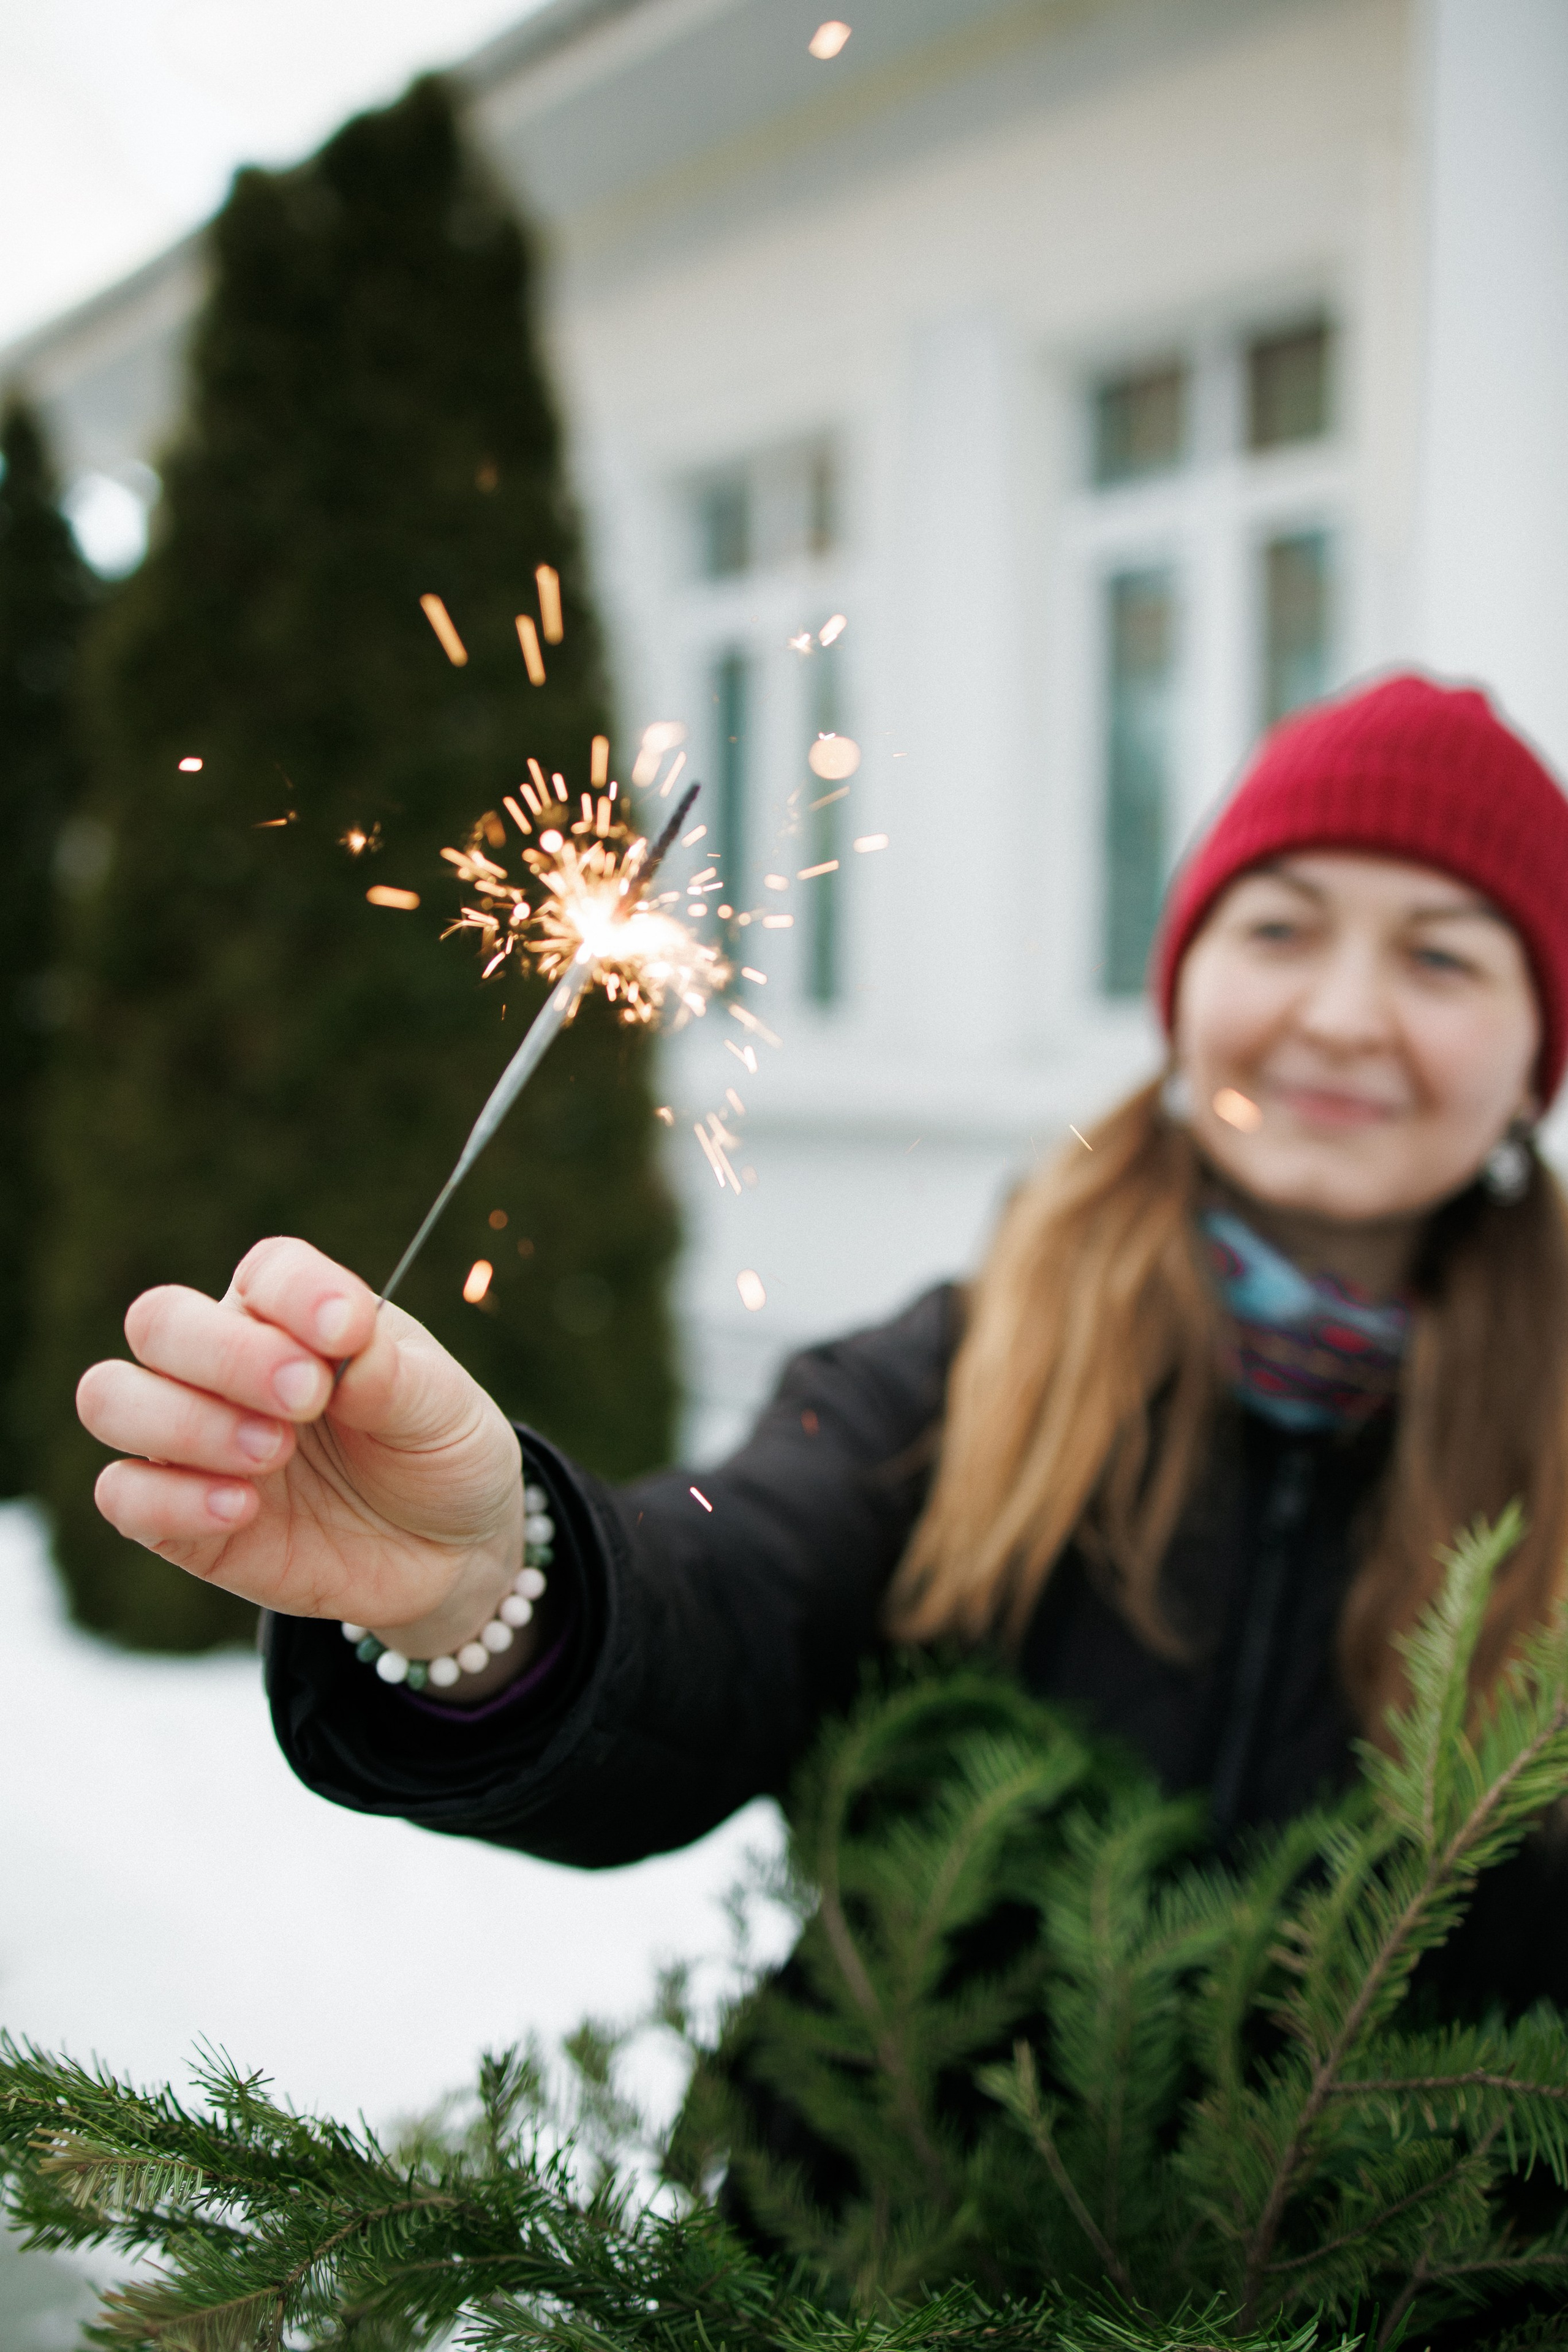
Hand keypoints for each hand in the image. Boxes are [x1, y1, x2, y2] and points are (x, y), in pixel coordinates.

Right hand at [76, 1237, 527, 1674]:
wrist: (450, 1556)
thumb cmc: (440, 1456)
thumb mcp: (445, 1409)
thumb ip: (391, 1373)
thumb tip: (344, 1343)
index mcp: (296, 1315)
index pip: (266, 1273)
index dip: (296, 1293)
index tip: (348, 1332)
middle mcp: (228, 1365)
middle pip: (159, 1321)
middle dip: (225, 1354)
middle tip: (306, 1397)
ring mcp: (196, 1440)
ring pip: (112, 1398)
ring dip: (183, 1421)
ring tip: (272, 1452)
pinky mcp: (181, 1520)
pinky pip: (121, 1494)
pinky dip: (170, 1498)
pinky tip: (244, 1508)